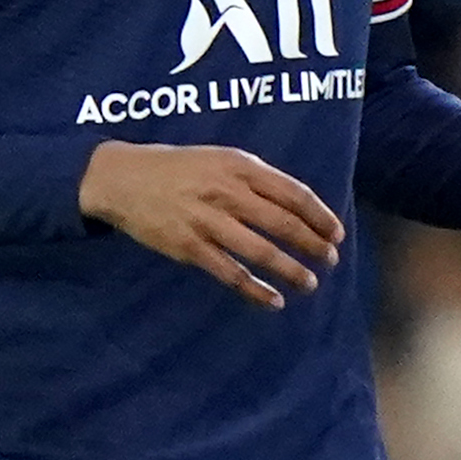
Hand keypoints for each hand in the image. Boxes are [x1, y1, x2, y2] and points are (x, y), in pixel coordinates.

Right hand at [78, 141, 343, 309]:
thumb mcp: (221, 158)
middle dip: (313, 244)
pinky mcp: (189, 247)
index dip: (320, 215)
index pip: (293, 193)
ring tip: (310, 283)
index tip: (337, 233)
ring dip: (291, 270)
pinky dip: (255, 290)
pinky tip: (274, 301)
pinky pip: (230, 273)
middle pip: (283, 222)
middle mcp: (228, 192)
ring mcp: (208, 221)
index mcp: (241, 166)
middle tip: (332, 259)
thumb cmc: (180, 167)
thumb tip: (294, 204)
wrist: (123, 178)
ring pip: (260, 251)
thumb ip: (255, 179)